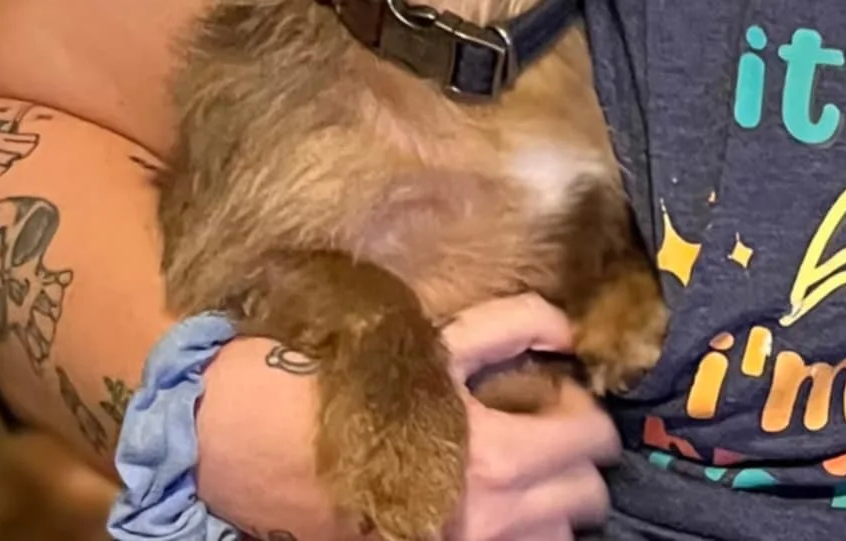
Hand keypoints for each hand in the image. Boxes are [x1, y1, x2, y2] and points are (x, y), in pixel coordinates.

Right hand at [198, 294, 621, 540]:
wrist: (254, 446)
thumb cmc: (349, 384)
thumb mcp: (436, 344)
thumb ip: (515, 326)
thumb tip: (570, 331)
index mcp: (496, 456)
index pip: (591, 442)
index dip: (585, 410)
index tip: (560, 394)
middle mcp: (490, 518)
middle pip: (585, 498)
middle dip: (576, 459)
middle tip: (546, 430)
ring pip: (557, 538)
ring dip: (553, 503)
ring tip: (522, 470)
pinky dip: (521, 531)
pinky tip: (496, 502)